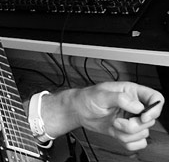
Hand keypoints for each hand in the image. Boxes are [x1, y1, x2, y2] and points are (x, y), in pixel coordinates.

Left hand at [41, 82, 163, 151]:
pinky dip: (127, 142)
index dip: (154, 109)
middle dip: (134, 125)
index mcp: (131, 92)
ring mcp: (131, 119)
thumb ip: (120, 99)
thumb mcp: (102, 95)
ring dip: (127, 133)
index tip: (143, 116)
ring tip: (114, 124)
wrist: (79, 111)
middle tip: (119, 120)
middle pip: (150, 120)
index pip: (155, 98)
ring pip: (143, 133)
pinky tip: (117, 134)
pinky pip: (137, 143)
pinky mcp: (126, 132)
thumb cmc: (88, 98)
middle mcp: (134, 106)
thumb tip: (137, 106)